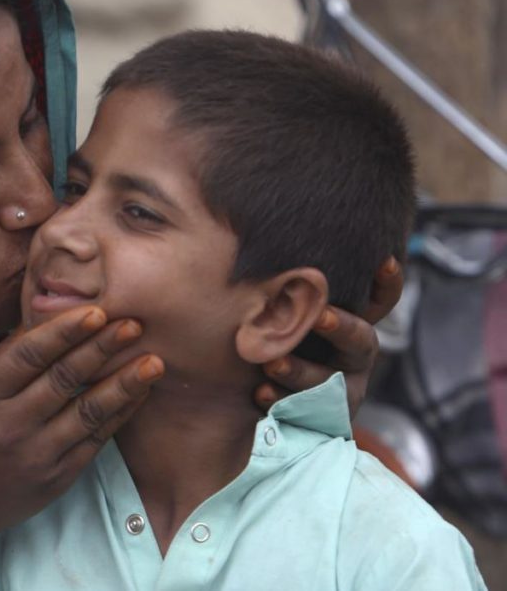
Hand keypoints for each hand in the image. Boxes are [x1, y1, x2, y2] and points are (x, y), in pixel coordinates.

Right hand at [0, 305, 161, 590]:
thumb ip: (3, 364)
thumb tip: (49, 322)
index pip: (28, 356)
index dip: (64, 332)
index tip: (96, 311)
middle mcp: (9, 426)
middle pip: (63, 379)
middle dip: (102, 349)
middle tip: (133, 324)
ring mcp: (35, 456)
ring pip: (88, 412)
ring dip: (124, 384)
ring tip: (153, 361)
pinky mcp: (56, 479)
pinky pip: (95, 441)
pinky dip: (119, 415)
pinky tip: (137, 394)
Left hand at [254, 256, 403, 414]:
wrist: (266, 405)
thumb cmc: (273, 339)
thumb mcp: (282, 310)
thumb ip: (284, 284)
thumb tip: (258, 222)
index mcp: (350, 323)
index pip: (379, 302)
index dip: (386, 284)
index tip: (383, 261)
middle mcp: (354, 356)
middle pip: (361, 339)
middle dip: (340, 326)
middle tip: (318, 315)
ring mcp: (342, 391)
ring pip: (328, 381)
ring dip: (300, 369)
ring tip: (270, 361)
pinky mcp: (321, 422)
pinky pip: (306, 415)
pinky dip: (280, 402)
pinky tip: (259, 394)